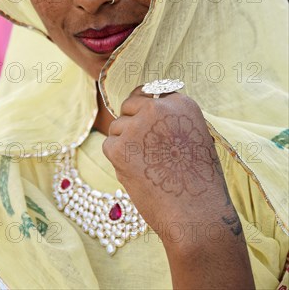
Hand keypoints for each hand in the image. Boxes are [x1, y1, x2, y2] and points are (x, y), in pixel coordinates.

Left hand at [102, 86, 224, 236]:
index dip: (146, 110)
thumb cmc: (198, 182)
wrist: (197, 214)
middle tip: (143, 149)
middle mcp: (158, 109)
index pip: (151, 93)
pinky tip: (138, 174)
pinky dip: (118, 160)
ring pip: (117, 127)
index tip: (148, 125)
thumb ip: (171, 121)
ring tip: (147, 167)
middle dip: (132, 123)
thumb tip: (139, 112)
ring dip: (125, 144)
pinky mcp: (119, 147)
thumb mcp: (195, 137)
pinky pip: (109, 145)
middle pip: (129, 105)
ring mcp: (136, 127)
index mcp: (181, 103)